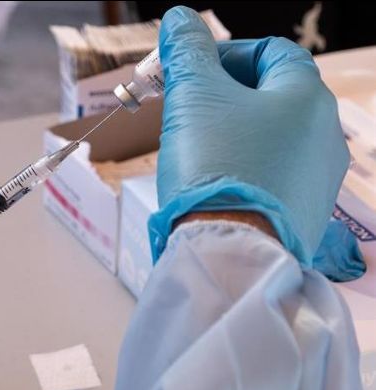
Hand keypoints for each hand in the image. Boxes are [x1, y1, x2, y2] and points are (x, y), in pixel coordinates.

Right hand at [150, 6, 349, 265]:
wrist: (233, 252)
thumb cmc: (216, 164)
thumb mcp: (193, 97)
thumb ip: (187, 52)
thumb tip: (179, 18)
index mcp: (306, 96)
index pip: (271, 52)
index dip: (226, 53)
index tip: (189, 70)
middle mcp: (325, 134)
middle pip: (272, 96)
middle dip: (224, 95)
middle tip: (184, 108)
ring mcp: (320, 178)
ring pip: (273, 138)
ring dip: (234, 132)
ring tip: (195, 149)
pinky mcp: (308, 213)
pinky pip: (274, 176)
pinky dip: (245, 168)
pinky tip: (216, 184)